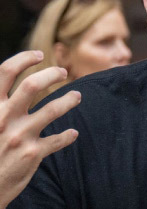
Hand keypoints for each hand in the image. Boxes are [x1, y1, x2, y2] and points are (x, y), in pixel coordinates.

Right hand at [0, 51, 79, 208]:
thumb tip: (9, 87)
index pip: (5, 72)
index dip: (23, 59)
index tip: (39, 55)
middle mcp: (3, 118)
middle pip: (31, 85)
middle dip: (51, 74)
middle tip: (63, 72)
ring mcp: (19, 136)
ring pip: (52, 109)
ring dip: (69, 100)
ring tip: (77, 96)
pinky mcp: (32, 153)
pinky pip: (58, 139)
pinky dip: (68, 136)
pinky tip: (72, 134)